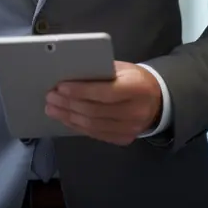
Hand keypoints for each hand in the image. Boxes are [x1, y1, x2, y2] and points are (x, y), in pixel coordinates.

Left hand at [45, 61, 162, 145]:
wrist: (157, 100)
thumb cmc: (134, 79)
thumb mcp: (123, 68)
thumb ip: (101, 70)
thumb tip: (71, 73)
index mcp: (136, 88)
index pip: (105, 92)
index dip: (81, 91)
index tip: (60, 87)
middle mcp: (135, 111)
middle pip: (95, 111)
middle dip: (69, 104)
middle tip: (50, 97)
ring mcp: (130, 128)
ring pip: (93, 126)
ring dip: (68, 117)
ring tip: (52, 109)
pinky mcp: (124, 139)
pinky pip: (96, 134)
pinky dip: (77, 126)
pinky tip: (66, 118)